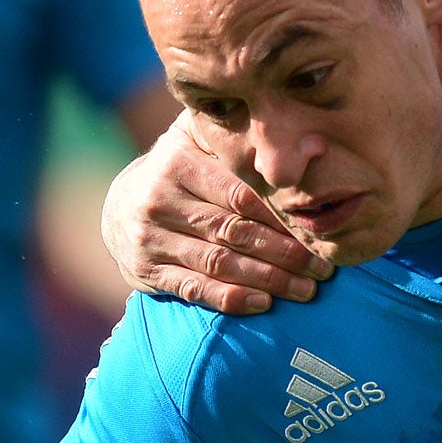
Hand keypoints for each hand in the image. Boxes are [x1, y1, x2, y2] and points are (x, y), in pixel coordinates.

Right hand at [102, 114, 332, 313]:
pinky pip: (194, 288)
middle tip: (322, 269)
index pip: (241, 196)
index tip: (318, 233)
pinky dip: (231, 299)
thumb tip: (306, 140)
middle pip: (235, 232)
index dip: (282, 218)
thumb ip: (234, 139)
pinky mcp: (146, 271)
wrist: (119, 207)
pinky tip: (264, 303)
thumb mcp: (195, 142)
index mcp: (178, 165)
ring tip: (306, 290)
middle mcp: (159, 200)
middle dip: (285, 254)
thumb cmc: (178, 173)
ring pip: (219, 263)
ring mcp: (150, 238)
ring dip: (268, 280)